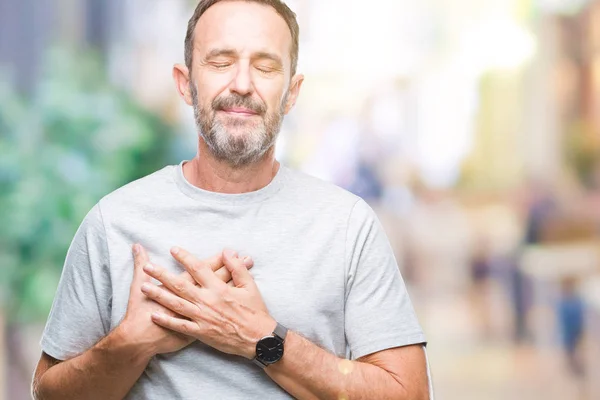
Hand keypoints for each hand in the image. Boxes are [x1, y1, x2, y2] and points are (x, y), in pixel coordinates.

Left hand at [140, 247, 275, 359]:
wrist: (258, 339)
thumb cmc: (255, 311)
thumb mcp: (250, 286)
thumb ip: (237, 268)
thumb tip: (227, 251)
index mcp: (219, 288)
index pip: (198, 268)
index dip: (184, 258)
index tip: (173, 250)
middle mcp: (207, 301)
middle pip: (180, 285)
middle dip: (162, 275)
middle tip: (148, 267)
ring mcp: (202, 317)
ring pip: (176, 304)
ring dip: (159, 295)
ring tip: (144, 287)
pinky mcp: (201, 332)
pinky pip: (180, 326)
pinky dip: (167, 320)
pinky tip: (154, 315)